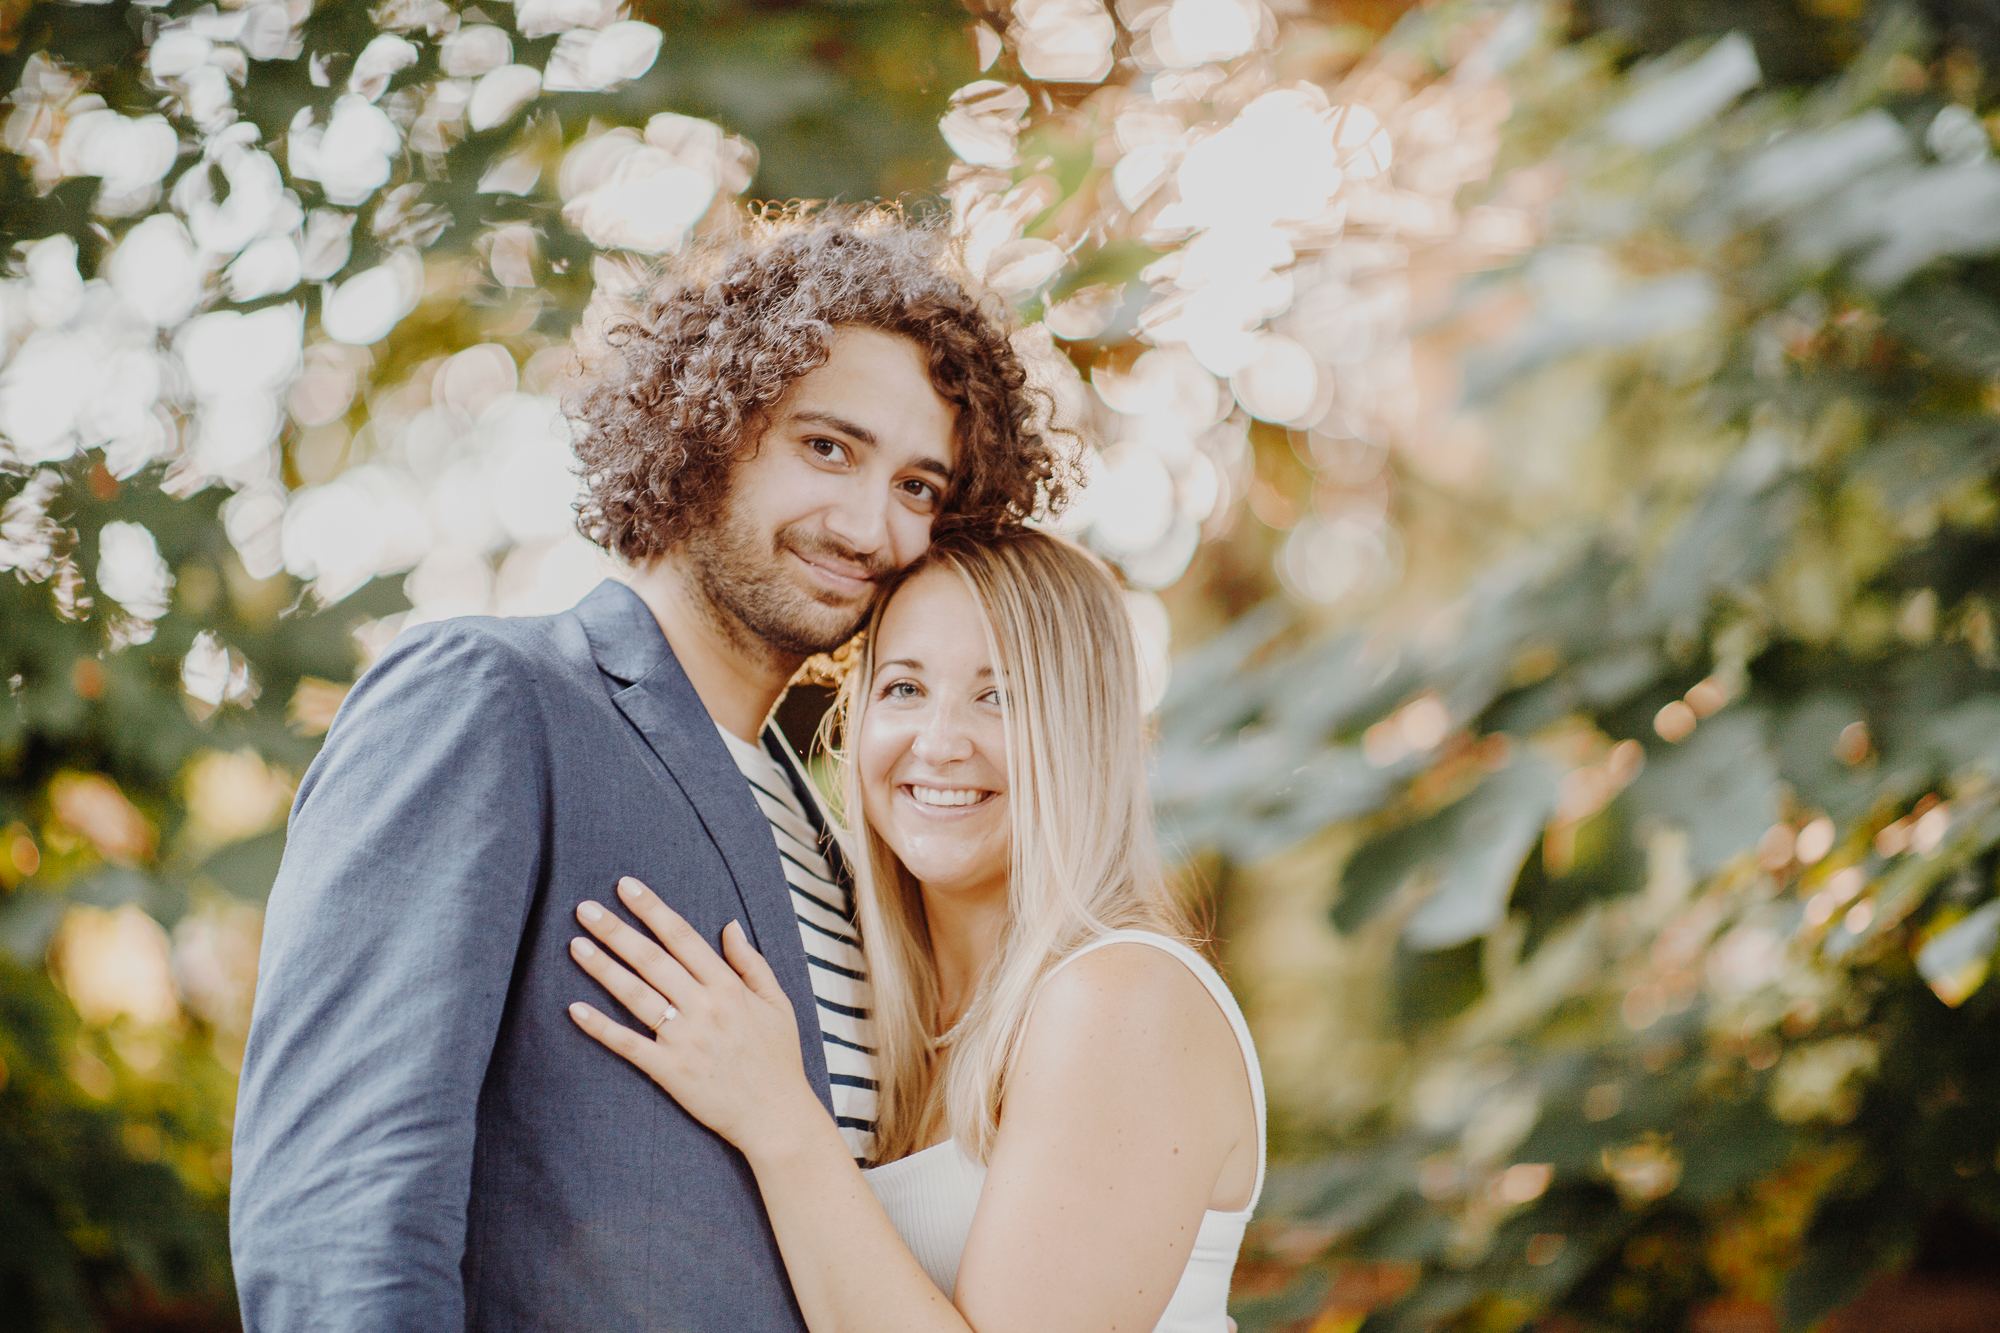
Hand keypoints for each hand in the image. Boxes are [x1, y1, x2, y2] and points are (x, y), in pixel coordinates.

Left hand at [568, 877, 815, 1154]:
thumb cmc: (779, 1059)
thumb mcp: (777, 1003)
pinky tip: (575, 1008)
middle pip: (652, 960)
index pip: (683, 938)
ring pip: (636, 995)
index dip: (653, 910)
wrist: (777, 1116)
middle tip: (585, 908)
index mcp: (729, 987)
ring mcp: (685, 1040)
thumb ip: (752, 962)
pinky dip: (601, 1027)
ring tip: (575, 944)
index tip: (626, 886)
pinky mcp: (670, 1071)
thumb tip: (728, 925)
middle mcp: (704, 1007)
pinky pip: (628, 1044)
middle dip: (617, 931)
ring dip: (603, 968)